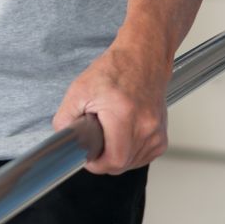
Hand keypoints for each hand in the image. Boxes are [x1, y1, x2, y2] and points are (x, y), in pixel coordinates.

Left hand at [51, 42, 170, 174]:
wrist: (143, 58)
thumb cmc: (115, 70)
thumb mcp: (80, 89)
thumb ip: (65, 117)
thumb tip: (62, 137)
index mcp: (124, 115)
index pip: (115, 160)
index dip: (98, 165)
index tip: (89, 158)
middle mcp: (145, 125)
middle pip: (122, 165)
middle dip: (105, 160)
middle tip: (96, 143)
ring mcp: (156, 132)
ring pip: (133, 163)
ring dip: (118, 156)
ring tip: (111, 135)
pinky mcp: (162, 135)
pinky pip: (144, 157)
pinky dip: (132, 154)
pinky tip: (124, 138)